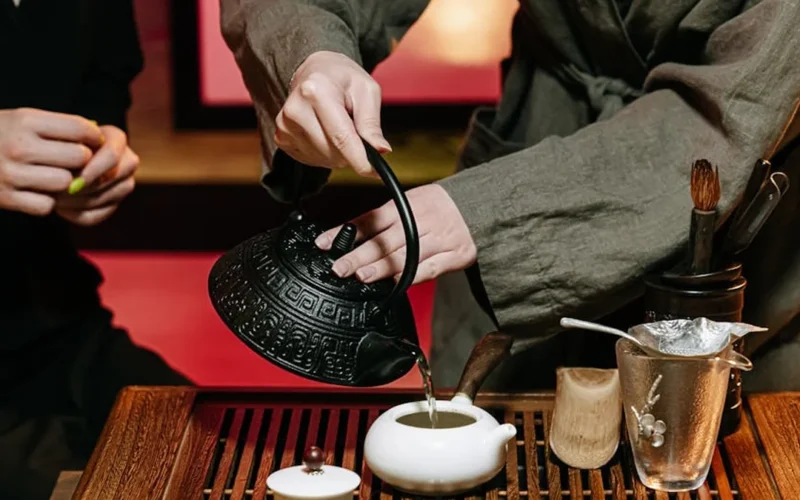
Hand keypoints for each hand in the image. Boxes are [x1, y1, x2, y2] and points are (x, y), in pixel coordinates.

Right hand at [0, 108, 102, 215]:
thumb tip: (96, 133)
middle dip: (81, 160)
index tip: (94, 142)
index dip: (94, 137)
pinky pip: (46, 205)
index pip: (80, 129)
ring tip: (54, 177)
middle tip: (75, 162)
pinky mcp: (5, 198)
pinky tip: (37, 192)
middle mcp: (18, 146)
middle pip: (78, 157)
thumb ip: (56, 126)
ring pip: (65, 182)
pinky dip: (45, 201)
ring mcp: (11, 173)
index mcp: (24, 120)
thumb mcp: (20, 119)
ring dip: (65, 183)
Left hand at [54, 125, 137, 225]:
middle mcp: (128, 161)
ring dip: (76, 202)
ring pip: (104, 199)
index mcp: (117, 138)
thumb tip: (74, 182)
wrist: (60, 153)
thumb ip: (69, 151)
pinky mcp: (115, 203)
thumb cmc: (59, 140)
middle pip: (111, 179)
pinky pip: (98, 215)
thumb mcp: (63, 139)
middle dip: (83, 188)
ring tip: (53, 198)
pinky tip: (61, 208)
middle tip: (57, 191)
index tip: (71, 179)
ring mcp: (124, 184)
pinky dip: (77, 215)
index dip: (92, 170)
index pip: (112, 156)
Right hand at [275, 51, 390, 176]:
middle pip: (332, 152)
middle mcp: (295, 108)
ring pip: (322, 159)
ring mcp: (284, 124)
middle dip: (352, 153)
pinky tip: (326, 134)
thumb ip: (372, 123)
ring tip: (340, 129)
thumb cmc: (344, 79)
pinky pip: (310, 160)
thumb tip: (381, 151)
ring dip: (338, 154)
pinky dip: (324, 154)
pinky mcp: (281, 136)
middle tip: (357, 134)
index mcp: (316, 91)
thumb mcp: (367, 91)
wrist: (316, 71)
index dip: (360, 160)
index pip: (341, 137)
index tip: (374, 173)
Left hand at [315, 184, 476, 284]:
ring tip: (360, 276)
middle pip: (386, 239)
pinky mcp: (457, 254)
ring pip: (406, 255)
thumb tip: (350, 237)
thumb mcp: (412, 203)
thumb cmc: (440, 209)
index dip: (345, 232)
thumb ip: (386, 220)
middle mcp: (422, 219)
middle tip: (339, 267)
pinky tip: (396, 283)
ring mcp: (441, 237)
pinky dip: (413, 276)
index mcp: (407, 204)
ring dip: (382, 268)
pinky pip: (431, 268)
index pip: (370, 219)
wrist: (482, 207)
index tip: (323, 244)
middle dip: (359, 254)